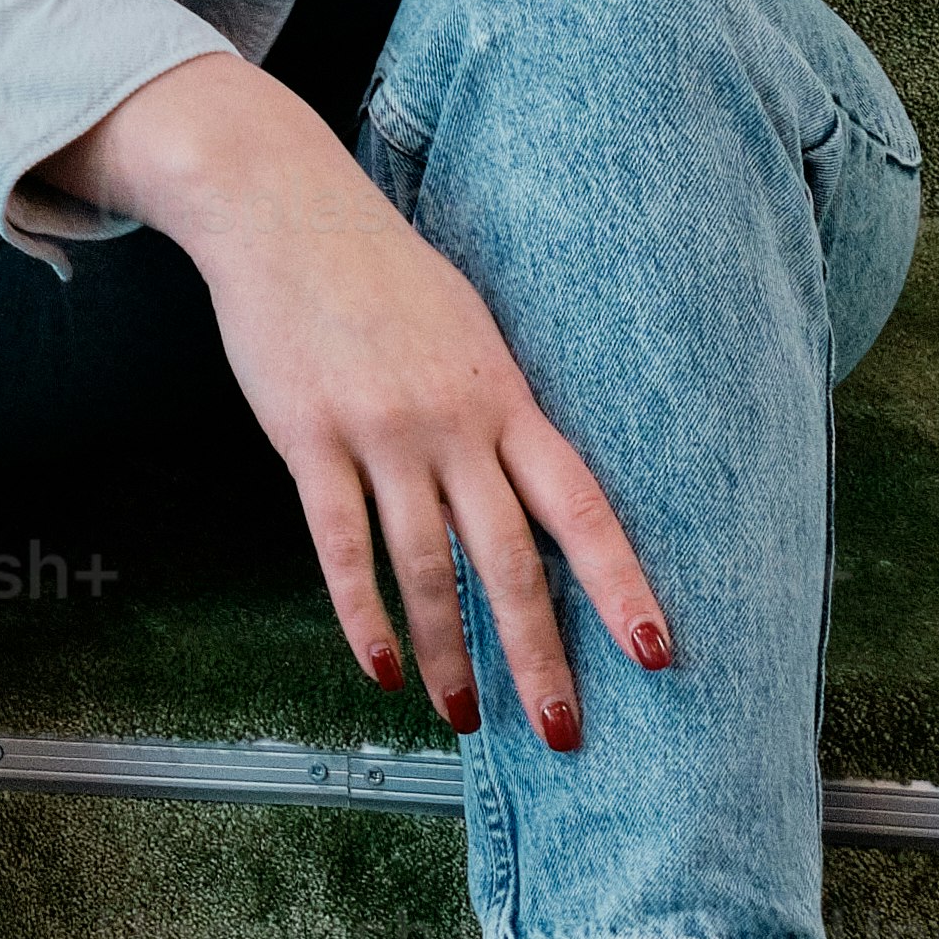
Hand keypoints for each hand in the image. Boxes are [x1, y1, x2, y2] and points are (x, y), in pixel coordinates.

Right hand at [117, 59, 670, 741]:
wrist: (281, 205)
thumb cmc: (380, 269)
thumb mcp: (466, 327)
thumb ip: (499, 410)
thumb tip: (533, 489)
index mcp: (503, 396)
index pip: (579, 505)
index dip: (620, 584)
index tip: (657, 654)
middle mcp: (452, 422)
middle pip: (508, 559)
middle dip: (540, 655)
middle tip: (562, 734)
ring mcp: (379, 431)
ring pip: (425, 568)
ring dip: (448, 655)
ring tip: (463, 716)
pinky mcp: (309, 438)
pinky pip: (341, 547)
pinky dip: (363, 617)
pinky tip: (381, 668)